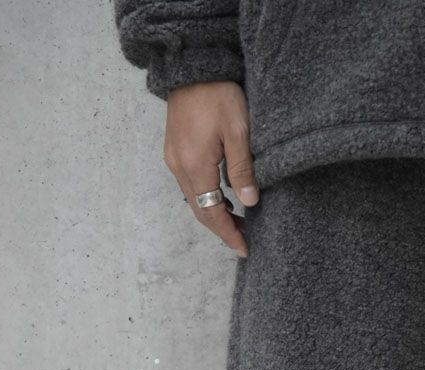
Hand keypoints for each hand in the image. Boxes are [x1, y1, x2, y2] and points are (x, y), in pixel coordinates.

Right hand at [163, 81, 258, 256]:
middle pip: (200, 210)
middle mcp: (179, 166)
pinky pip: (191, 184)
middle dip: (222, 228)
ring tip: (239, 221)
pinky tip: (224, 198)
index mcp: (195, 165)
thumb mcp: (239, 131)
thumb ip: (243, 168)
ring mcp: (174, 158)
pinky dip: (207, 198)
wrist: (192, 64)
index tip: (244, 249)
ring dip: (215, 213)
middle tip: (244, 240)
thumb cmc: (218, 93)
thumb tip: (250, 201)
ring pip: (195, 199)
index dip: (228, 233)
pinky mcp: (175, 149)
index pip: (212, 212)